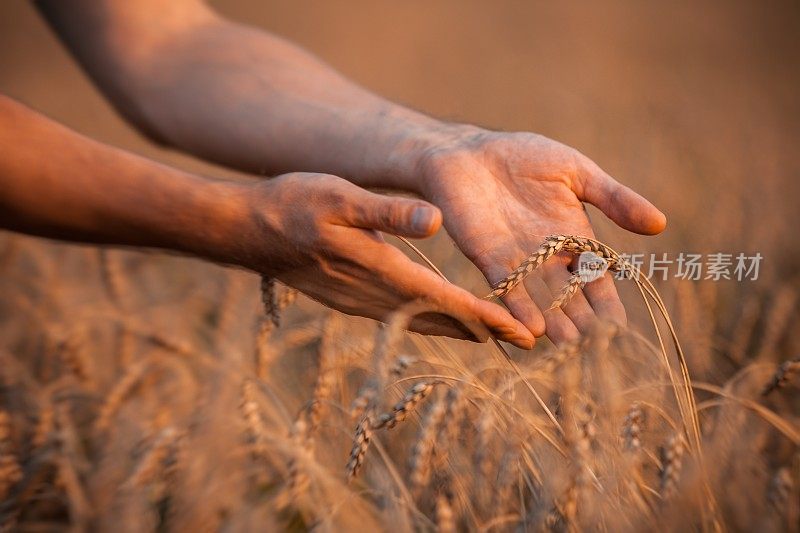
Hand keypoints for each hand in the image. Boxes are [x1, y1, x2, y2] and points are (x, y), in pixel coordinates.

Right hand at [235, 172, 535, 347]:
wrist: (246, 232)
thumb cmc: (292, 206)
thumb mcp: (340, 198)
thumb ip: (387, 212)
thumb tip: (434, 221)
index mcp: (381, 272)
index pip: (447, 301)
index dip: (487, 318)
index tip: (522, 333)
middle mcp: (375, 297)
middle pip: (441, 322)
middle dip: (483, 332)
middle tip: (525, 342)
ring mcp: (360, 303)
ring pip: (422, 323)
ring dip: (459, 330)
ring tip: (493, 334)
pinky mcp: (350, 301)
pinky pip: (402, 319)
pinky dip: (432, 321)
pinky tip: (440, 317)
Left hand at [416, 128, 666, 344]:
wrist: (469, 150)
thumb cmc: (523, 156)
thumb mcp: (576, 172)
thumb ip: (614, 198)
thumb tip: (660, 224)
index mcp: (573, 238)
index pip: (595, 279)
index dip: (607, 303)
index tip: (621, 329)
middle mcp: (547, 257)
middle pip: (569, 297)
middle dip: (582, 323)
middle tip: (596, 352)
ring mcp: (517, 259)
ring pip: (540, 299)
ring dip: (554, 323)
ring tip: (568, 348)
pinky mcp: (487, 256)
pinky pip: (507, 286)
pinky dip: (519, 307)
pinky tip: (533, 327)